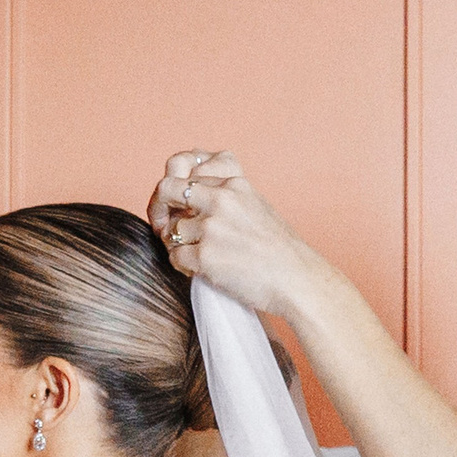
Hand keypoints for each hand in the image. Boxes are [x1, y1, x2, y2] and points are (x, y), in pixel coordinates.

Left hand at [147, 150, 318, 319]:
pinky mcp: (206, 256)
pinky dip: (182, 265)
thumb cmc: (280, 251)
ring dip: (177, 244)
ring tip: (197, 257)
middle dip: (159, 206)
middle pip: (167, 188)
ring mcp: (213, 228)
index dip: (178, 193)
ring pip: (172, 229)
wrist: (297, 280)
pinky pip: (175, 256)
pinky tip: (199, 270)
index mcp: (235, 183)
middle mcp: (222, 200)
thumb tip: (191, 203)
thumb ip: (227, 198)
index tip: (178, 208)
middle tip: (163, 226)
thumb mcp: (257, 207)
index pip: (190, 175)